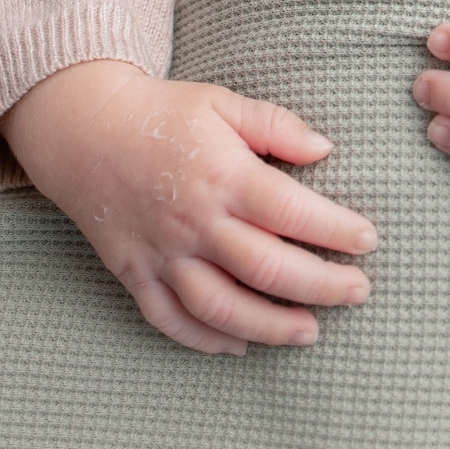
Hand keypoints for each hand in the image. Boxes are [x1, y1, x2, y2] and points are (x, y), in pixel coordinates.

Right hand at [0, 59, 376, 355]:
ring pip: (222, 307)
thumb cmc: (161, 113)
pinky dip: (205, 341)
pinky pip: (170, 320)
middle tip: (358, 292)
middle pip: (267, 268)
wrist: (82, 129)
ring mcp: (163, 253)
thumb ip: (274, 125)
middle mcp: (196, 222)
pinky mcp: (136, 273)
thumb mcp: (221, 102)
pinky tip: (239, 347)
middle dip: (321, 286)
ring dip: (270, 326)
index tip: (367, 240)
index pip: (292, 212)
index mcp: (224, 176)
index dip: (335, 230)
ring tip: (310, 331)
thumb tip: (324, 149)